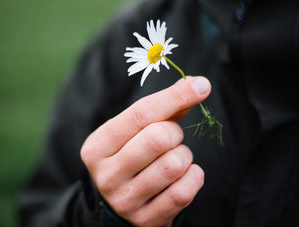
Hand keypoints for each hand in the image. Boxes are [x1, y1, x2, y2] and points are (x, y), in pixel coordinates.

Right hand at [80, 76, 210, 226]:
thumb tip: (196, 85)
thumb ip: (162, 110)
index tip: (201, 85)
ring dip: (184, 156)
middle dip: (175, 132)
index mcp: (98, 146)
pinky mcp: (145, 220)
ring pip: (174, 165)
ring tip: (174, 158)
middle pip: (158, 138)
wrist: (117, 203)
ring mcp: (125, 200)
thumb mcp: (132, 133)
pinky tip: (185, 175)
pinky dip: (193, 177)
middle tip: (171, 137)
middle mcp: (107, 174)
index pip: (140, 114)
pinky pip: (183, 192)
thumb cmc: (129, 157)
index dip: (174, 97)